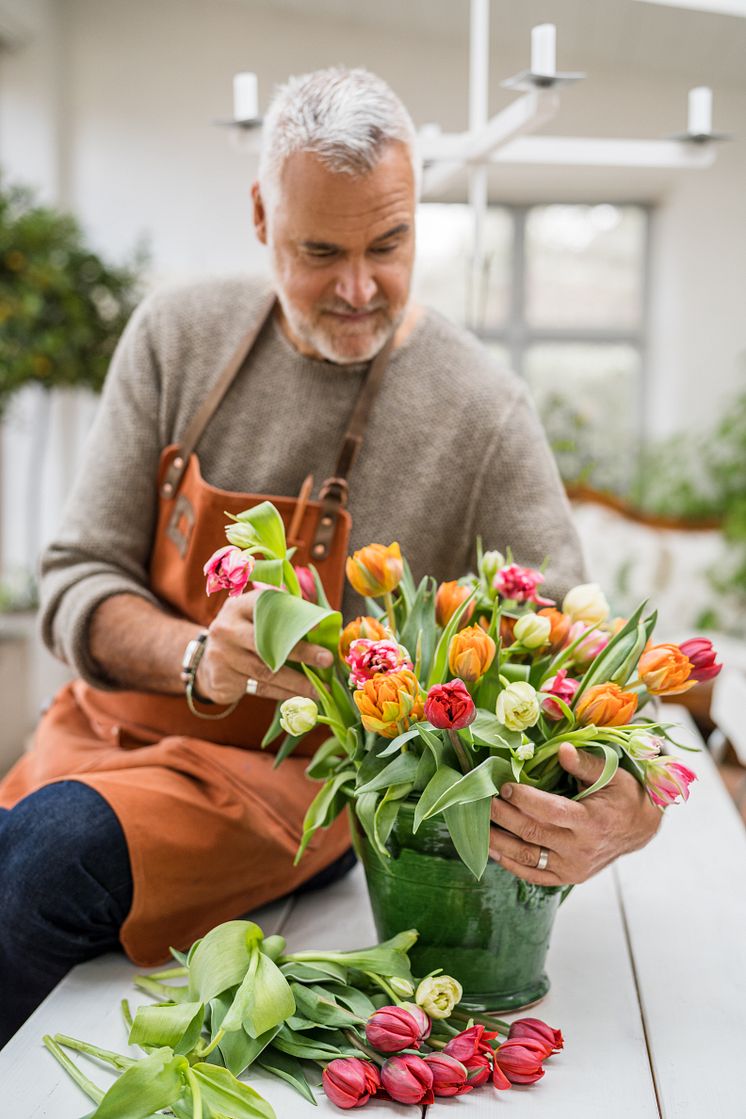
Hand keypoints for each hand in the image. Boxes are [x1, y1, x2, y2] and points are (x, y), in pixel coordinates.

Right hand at [196, 589, 332, 704]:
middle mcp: (226, 628)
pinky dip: (284, 693)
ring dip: (297, 682)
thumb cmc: (245, 637)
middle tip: (327, 660)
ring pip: (266, 672)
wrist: (208, 663)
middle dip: (302, 653)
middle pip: (268, 642)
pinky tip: (301, 697)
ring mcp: (222, 655)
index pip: (269, 608)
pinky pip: (260, 688)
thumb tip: (324, 625)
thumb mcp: (255, 619)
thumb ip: (282, 616)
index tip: (320, 625)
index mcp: (239, 607)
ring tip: (320, 690)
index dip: (295, 617)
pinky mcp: (222, 679)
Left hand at [488, 743, 662, 885]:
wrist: (639, 829)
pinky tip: (493, 849)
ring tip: (478, 825)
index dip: (525, 799)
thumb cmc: (623, 796)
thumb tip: (562, 749)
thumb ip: (584, 764)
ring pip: (527, 858)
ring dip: (499, 842)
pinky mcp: (567, 878)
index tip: (505, 786)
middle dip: (503, 816)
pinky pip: (533, 875)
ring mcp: (572, 867)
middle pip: (533, 833)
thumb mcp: (611, 774)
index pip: (551, 812)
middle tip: (482, 800)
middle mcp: (580, 849)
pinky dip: (510, 864)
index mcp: (592, 822)